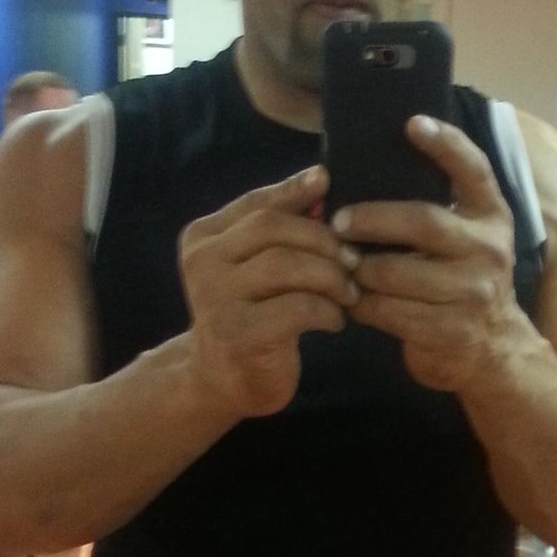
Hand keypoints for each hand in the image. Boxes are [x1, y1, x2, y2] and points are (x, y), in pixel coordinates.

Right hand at [178, 166, 359, 419]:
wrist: (221, 379)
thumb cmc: (250, 314)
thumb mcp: (256, 264)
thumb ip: (279, 225)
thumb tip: (319, 177)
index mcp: (203, 237)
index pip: (256, 204)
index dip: (294, 191)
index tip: (328, 182)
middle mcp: (202, 262)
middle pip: (272, 227)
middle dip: (323, 240)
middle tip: (353, 260)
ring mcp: (215, 298)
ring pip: (286, 264)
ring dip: (329, 276)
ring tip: (347, 293)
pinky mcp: (238, 333)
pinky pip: (297, 307)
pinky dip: (326, 310)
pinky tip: (334, 320)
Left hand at [333, 117, 525, 392]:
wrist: (494, 350)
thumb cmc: (463, 282)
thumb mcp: (467, 239)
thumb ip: (438, 208)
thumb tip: (369, 172)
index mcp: (491, 217)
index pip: (473, 170)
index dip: (445, 144)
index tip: (411, 122)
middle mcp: (488, 249)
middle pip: (422, 222)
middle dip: (371, 219)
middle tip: (338, 220)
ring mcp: (472, 292)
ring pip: (394, 272)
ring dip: (358, 269)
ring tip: (339, 264)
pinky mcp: (449, 329)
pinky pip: (388, 311)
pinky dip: (361, 304)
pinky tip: (351, 299)